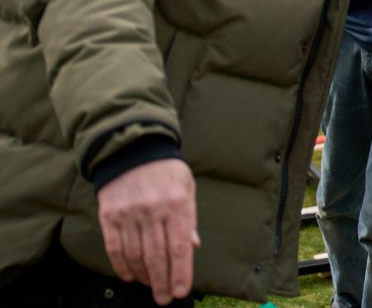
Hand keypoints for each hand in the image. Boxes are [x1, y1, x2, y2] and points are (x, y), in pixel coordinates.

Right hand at [95, 158, 199, 304]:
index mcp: (176, 203)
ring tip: (151, 286)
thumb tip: (192, 246)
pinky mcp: (109, 216)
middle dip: (161, 282)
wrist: (131, 149)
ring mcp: (128, 214)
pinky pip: (115, 248)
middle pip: (156, 256)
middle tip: (164, 299)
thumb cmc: (166, 170)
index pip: (179, 246)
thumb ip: (189, 217)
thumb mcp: (186, 187)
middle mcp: (152, 210)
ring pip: (135, 255)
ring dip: (143, 276)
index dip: (180, 272)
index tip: (180, 292)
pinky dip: (122, 266)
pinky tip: (130, 276)